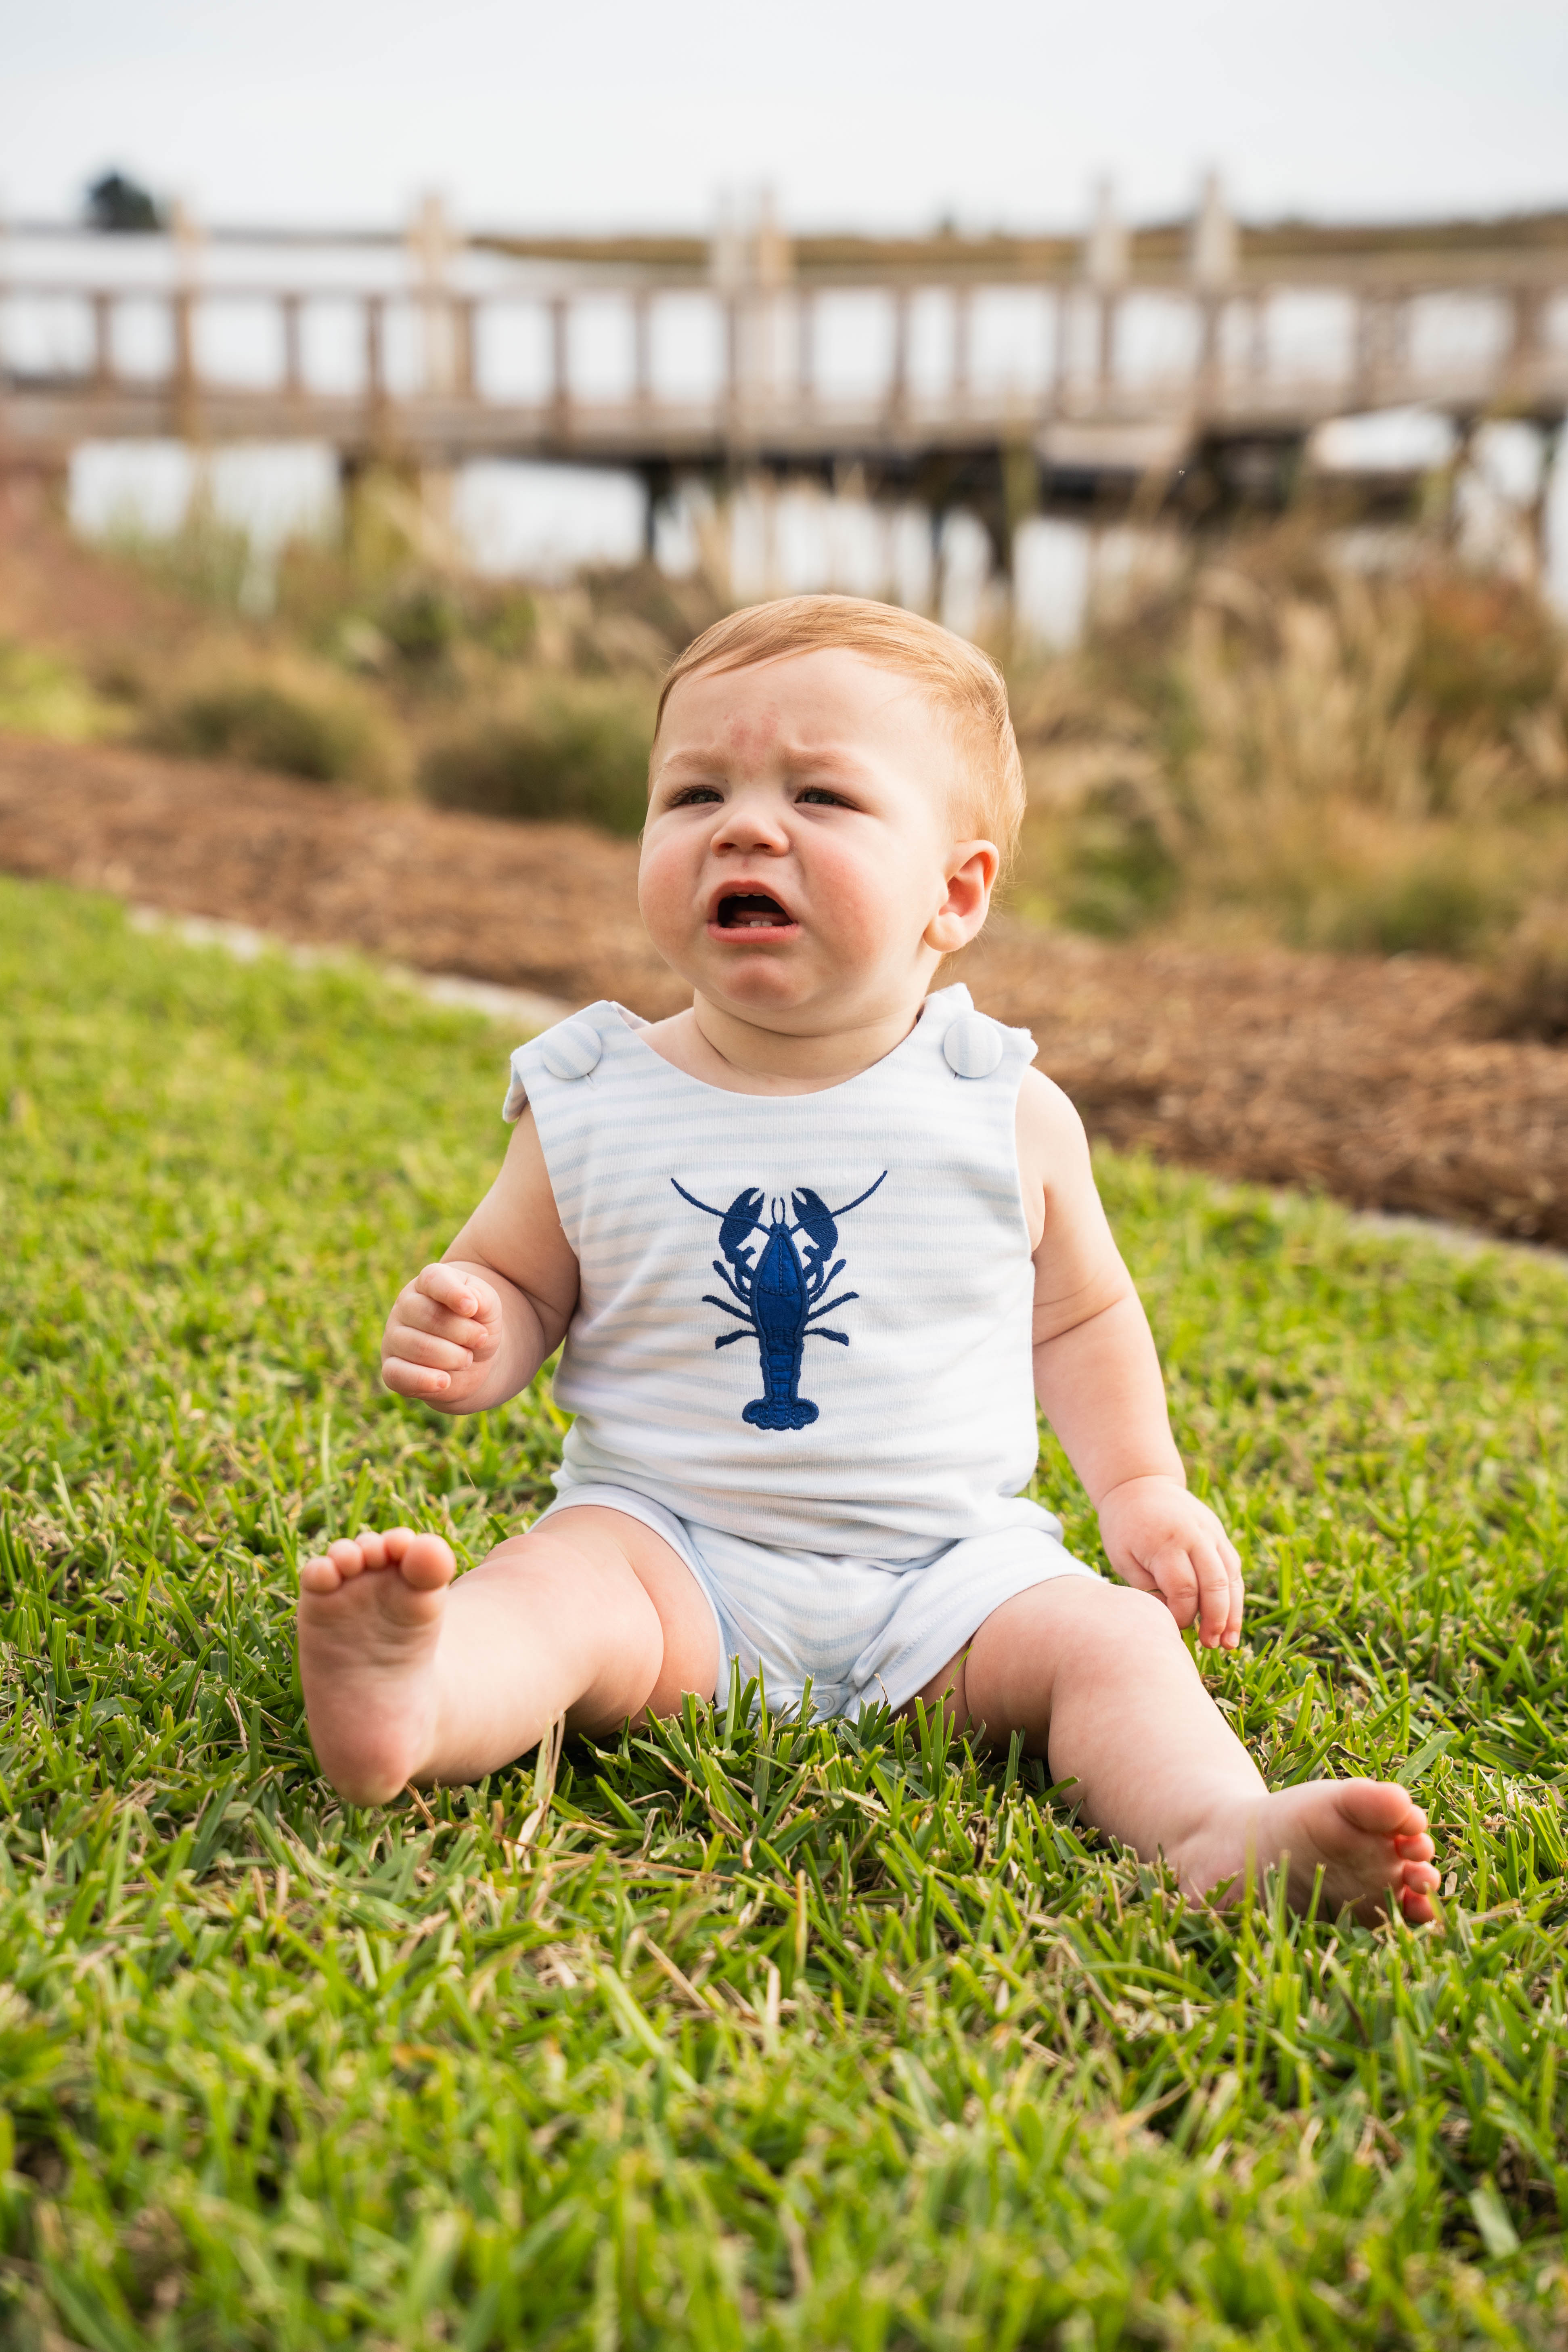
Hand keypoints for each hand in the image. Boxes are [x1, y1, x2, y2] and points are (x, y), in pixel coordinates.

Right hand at [382, 1263, 503, 1404]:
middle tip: (480, 1340)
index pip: (434, 1280)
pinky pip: (397, 1375)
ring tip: (467, 1359)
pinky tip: (444, 1382)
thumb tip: (468, 1304)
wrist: (475, 1357)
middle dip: (463, 1333)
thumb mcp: (489, 1306)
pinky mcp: (392, 1368)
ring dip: (453, 1357)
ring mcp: (394, 1337)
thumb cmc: (478, 1323)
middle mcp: (405, 1305)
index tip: (472, 1309)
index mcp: (429, 1282)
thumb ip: (482, 1298)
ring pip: (419, 1347)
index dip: (453, 1294)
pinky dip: (422, 1380)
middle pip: (430, 1317)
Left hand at [1096, 1475, 1242, 1649]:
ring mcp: (1211, 1533)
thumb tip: (1172, 1616)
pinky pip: (1233, 1567)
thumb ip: (1146, 1588)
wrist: (1139, 1484)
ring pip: (1231, 1577)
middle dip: (1216, 1619)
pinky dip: (1234, 1594)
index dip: (1183, 1615)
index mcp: (1166, 1542)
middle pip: (1215, 1583)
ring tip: (1229, 1643)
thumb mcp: (1122, 1557)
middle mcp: (1194, 1536)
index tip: (1173, 1629)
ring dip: (1233, 1612)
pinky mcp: (1219, 1533)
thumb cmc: (1124, 1526)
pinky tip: (1231, 1618)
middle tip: (1211, 1645)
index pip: (1184, 1589)